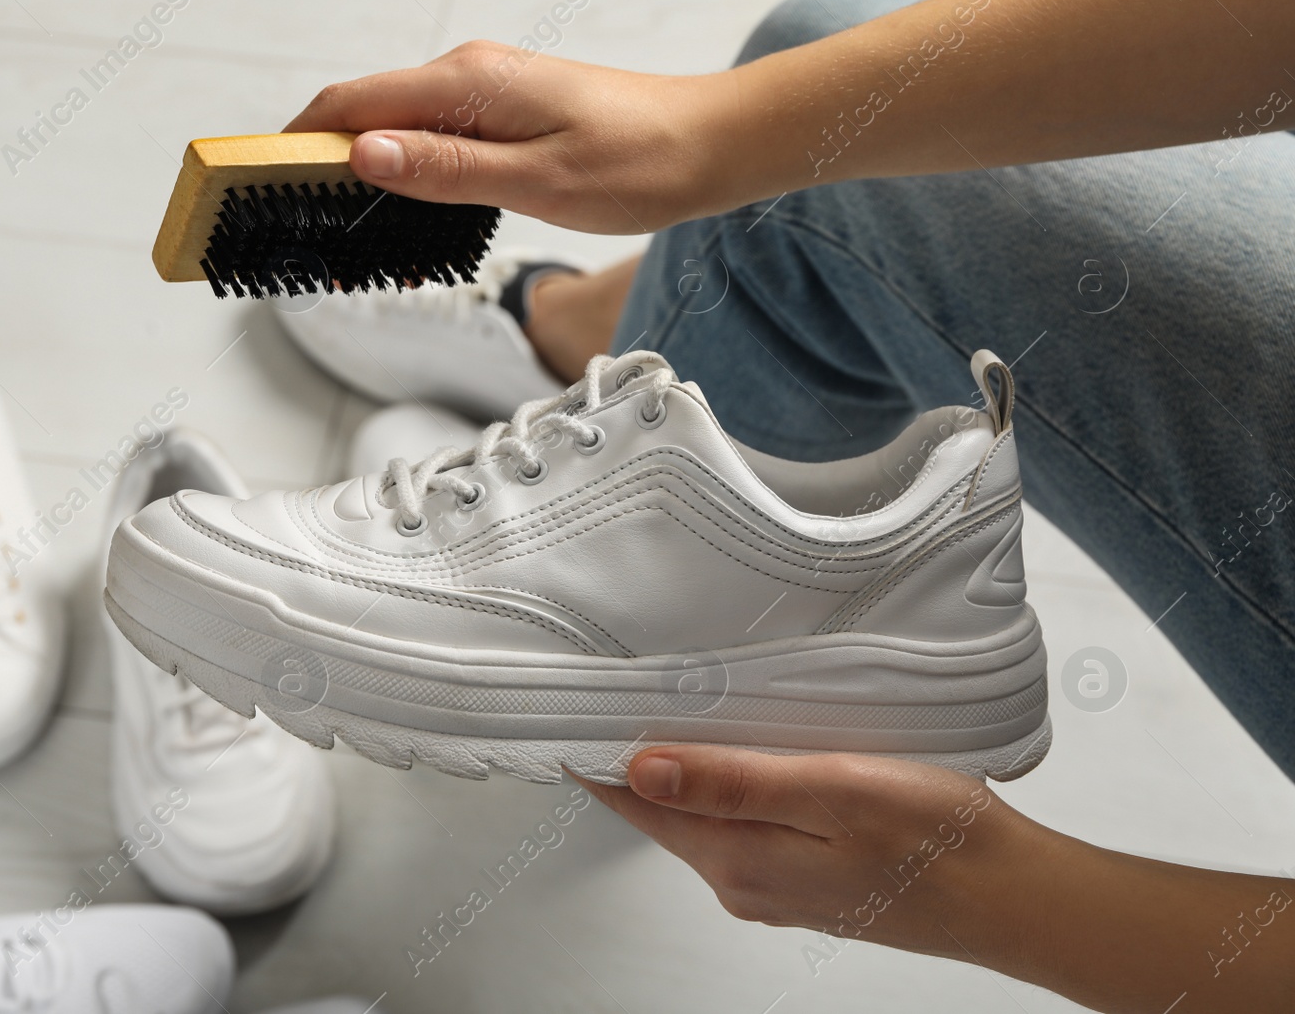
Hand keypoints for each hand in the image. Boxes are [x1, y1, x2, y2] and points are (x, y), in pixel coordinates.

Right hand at [284, 41, 733, 233]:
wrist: (711, 144)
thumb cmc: (640, 163)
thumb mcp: (538, 181)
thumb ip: (446, 169)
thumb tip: (363, 154)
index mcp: (467, 83)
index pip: (350, 104)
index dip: (290, 144)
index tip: (247, 185)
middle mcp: (468, 76)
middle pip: (361, 112)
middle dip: (312, 164)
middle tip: (282, 226)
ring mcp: (485, 92)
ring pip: (395, 127)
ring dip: (356, 173)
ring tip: (329, 231)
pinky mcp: (504, 113)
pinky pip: (431, 137)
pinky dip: (401, 172)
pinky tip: (398, 213)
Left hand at [578, 747, 1029, 961]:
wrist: (1014, 897)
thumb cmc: (937, 839)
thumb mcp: (831, 789)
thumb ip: (732, 781)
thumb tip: (641, 768)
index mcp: (737, 858)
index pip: (635, 804)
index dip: (599, 756)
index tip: (570, 708)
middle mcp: (743, 881)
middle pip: (663, 812)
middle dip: (637, 756)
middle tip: (617, 688)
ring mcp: (775, 885)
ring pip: (703, 818)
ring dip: (685, 771)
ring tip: (672, 708)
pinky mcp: (807, 879)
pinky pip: (743, 827)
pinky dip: (729, 788)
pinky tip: (746, 754)